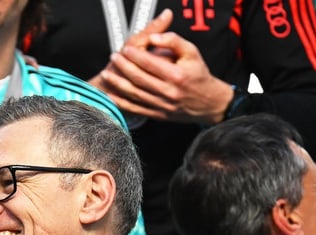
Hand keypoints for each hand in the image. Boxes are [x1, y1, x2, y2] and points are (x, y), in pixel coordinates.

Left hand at [94, 13, 233, 124]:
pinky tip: (111, 95)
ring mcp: (161, 105)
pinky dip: (121, 102)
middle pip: (139, 78)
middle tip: (113, 58)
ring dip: (118, 84)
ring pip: (135, 94)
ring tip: (107, 74)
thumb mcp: (192, 53)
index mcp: (177, 76)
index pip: (150, 64)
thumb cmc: (199, 75)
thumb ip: (174, 41)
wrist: (208, 103)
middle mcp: (168, 92)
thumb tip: (154, 37)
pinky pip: (135, 109)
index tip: (125, 49)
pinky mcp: (157, 115)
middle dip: (123, 67)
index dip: (135, 56)